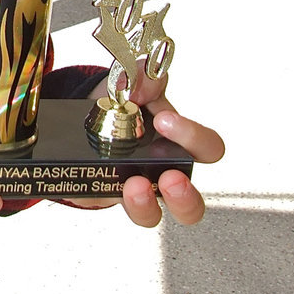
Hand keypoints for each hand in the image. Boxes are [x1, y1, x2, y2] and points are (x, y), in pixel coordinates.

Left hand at [77, 69, 224, 226]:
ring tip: (133, 187)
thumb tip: (143, 80)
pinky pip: (100, 201)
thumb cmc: (124, 104)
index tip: (166, 121)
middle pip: (191, 204)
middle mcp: (162, 173)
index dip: (194, 138)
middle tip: (170, 178)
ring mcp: (135, 189)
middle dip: (184, 196)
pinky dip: (93, 189)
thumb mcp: (136, 84)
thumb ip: (144, 78)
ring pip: (150, 215)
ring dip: (144, 205)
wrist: (86, 110)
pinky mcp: (102, 193)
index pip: (207, 149)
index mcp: (179, 144)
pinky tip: (88, 174)